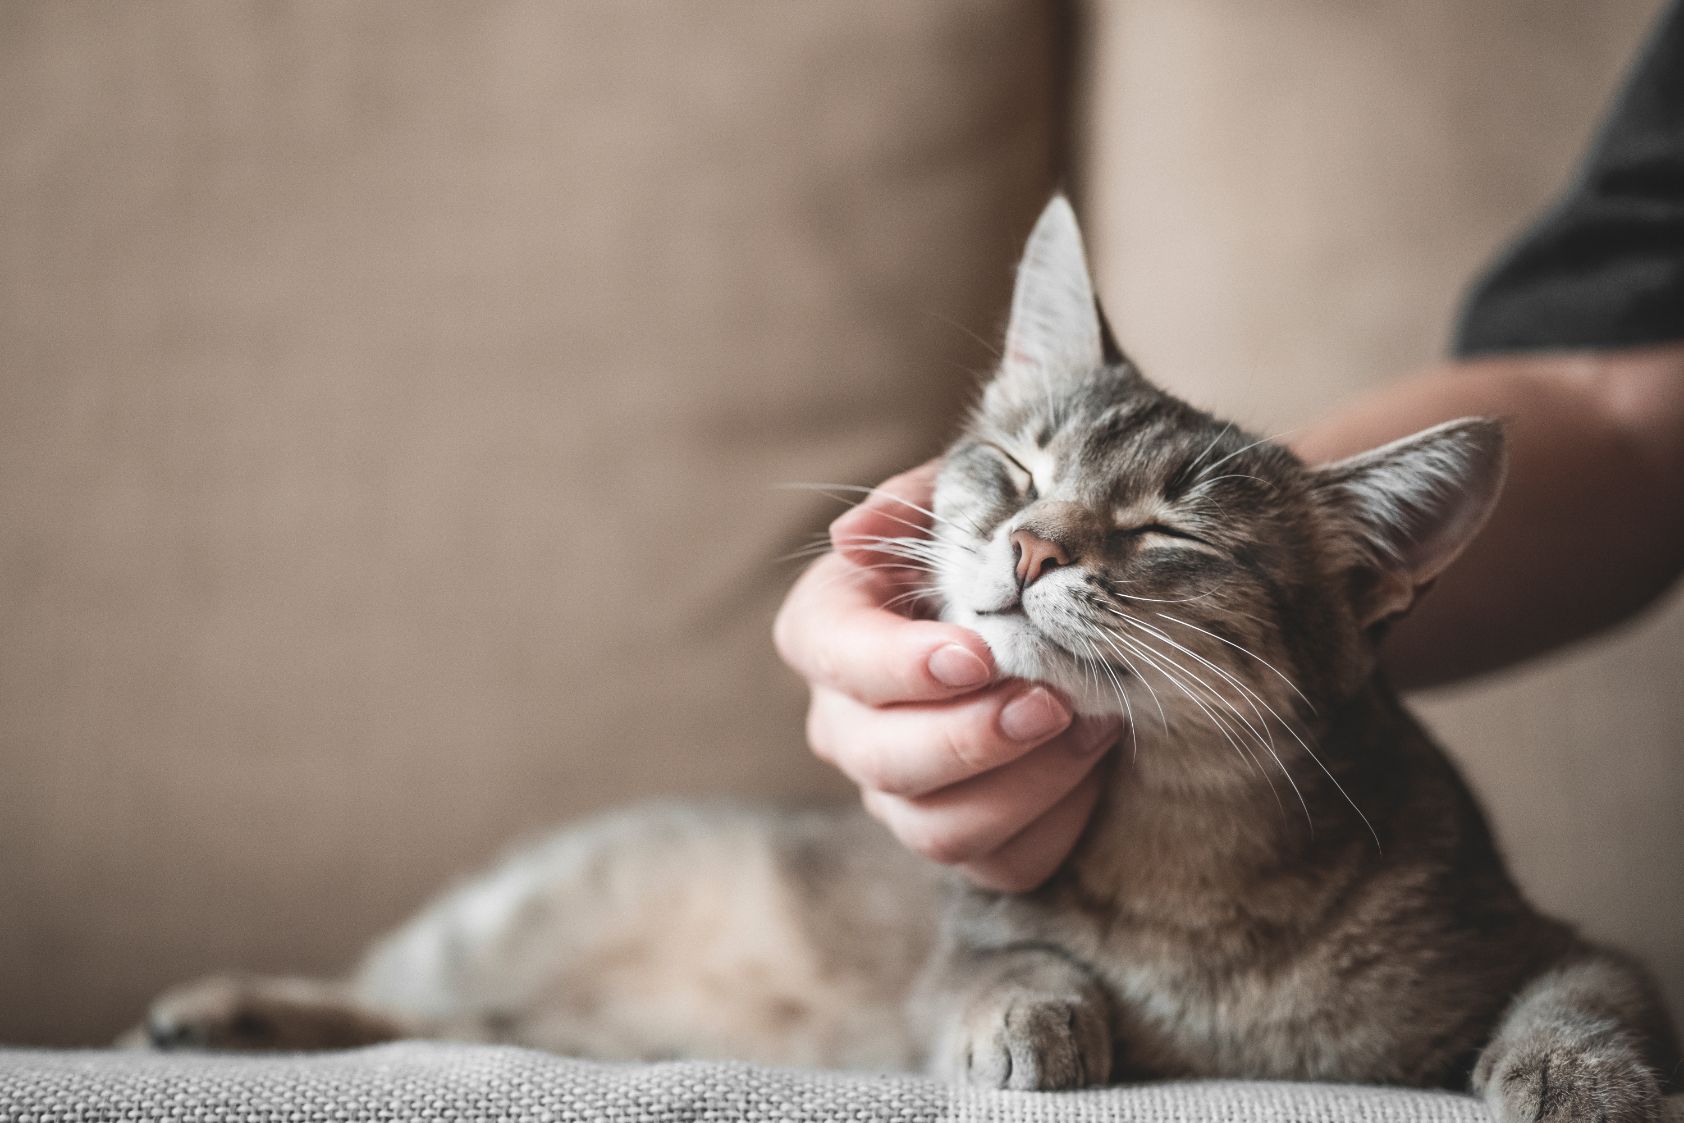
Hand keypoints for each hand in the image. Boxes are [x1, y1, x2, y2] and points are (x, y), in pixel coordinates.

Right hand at [774, 461, 1121, 891]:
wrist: (1058, 606)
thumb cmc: (991, 544)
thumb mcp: (958, 500)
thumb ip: (912, 501)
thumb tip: (849, 536)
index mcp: (829, 629)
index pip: (830, 655)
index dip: (895, 665)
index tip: (976, 654)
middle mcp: (846, 721)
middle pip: (879, 758)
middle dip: (970, 737)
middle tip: (1051, 702)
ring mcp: (896, 792)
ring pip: (935, 828)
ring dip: (1022, 785)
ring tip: (1091, 727)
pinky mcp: (960, 838)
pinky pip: (999, 864)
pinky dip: (1054, 823)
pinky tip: (1094, 768)